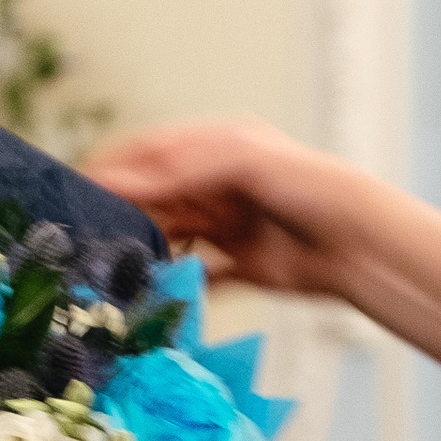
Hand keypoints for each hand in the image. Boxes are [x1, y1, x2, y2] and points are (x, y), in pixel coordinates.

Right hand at [92, 120, 363, 301]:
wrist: (360, 245)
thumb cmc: (309, 186)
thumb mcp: (240, 161)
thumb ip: (178, 172)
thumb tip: (115, 180)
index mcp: (216, 148)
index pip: (151, 153)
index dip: (117, 167)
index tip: (80, 186)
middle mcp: (216, 186)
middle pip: (154, 196)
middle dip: (123, 211)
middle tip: (88, 231)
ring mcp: (226, 227)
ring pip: (168, 237)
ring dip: (143, 249)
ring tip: (112, 264)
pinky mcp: (237, 267)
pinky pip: (193, 276)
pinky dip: (174, 284)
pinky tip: (154, 292)